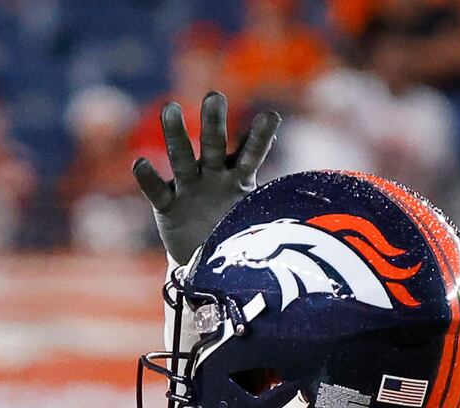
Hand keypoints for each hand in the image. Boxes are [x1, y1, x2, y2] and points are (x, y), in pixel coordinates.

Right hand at [133, 90, 282, 265]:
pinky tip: (140, 163)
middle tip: (215, 97)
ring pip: (182, 158)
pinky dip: (148, 178)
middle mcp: (212, 174)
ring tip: (170, 109)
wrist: (206, 258)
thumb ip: (276, 214)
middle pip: (214, 144)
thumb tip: (319, 220)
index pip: (251, 151)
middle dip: (214, 122)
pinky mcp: (167, 206)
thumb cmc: (235, 231)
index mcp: (237, 175)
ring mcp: (188, 188)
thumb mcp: (257, 222)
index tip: (272, 116)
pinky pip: (156, 190)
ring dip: (176, 136)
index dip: (261, 136)